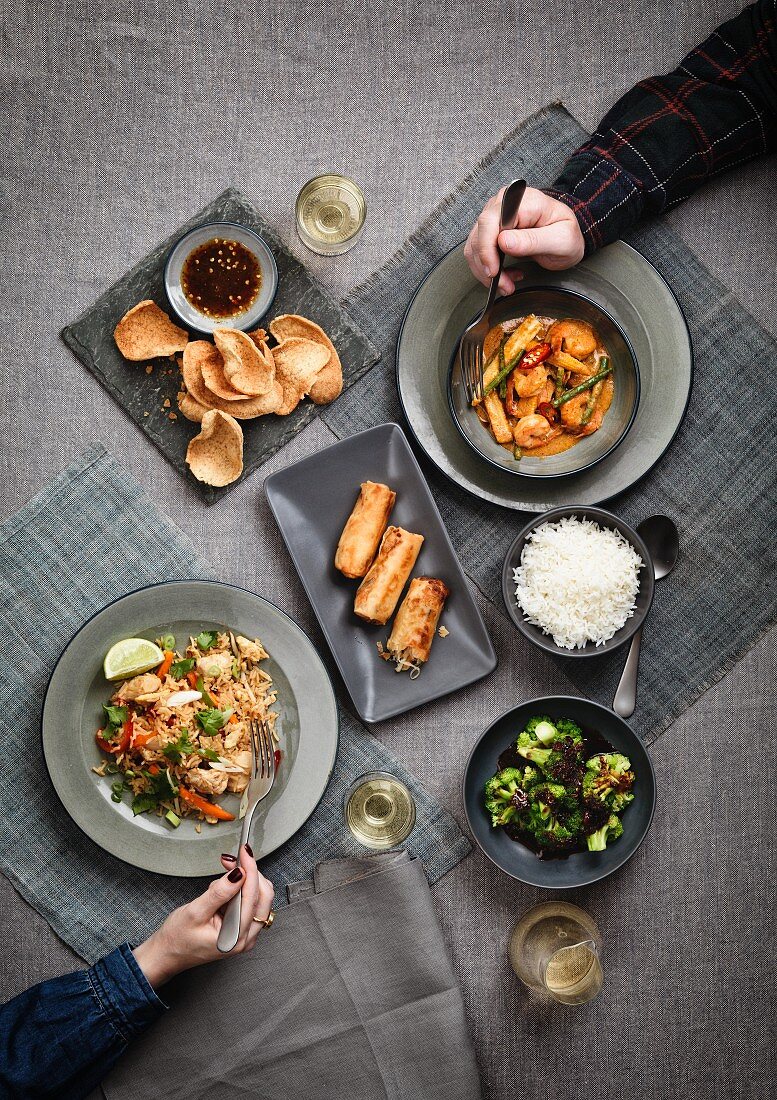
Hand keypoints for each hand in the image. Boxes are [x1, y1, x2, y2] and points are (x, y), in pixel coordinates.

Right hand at [133, 845, 273, 987]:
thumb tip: (238, 875)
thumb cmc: (178, 938)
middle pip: (263, 896)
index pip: (253, 896)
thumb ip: (218, 893)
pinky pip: (250, 903)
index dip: (250, 870)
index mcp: (236, 937)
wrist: (168, 953)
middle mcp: (246, 938)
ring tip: (221, 880)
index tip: (244, 853)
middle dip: (250, 874)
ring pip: (259, 898)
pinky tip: (224, 888)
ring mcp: (246, 934)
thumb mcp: (195, 912)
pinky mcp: (242, 928)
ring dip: (245, 881)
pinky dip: (241, 889)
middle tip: (233, 860)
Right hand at [464, 186, 584, 294]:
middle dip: (487, 265)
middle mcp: (504, 203)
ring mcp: (495, 215)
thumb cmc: (567, 235)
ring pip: (475, 245)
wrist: (566, 236)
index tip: (494, 271)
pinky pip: (478, 250)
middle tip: (504, 285)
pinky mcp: (491, 229)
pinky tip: (505, 275)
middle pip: (479, 233)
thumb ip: (533, 240)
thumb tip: (503, 241)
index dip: (487, 248)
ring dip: (486, 270)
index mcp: (523, 201)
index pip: (491, 220)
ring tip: (507, 284)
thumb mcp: (560, 240)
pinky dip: (487, 268)